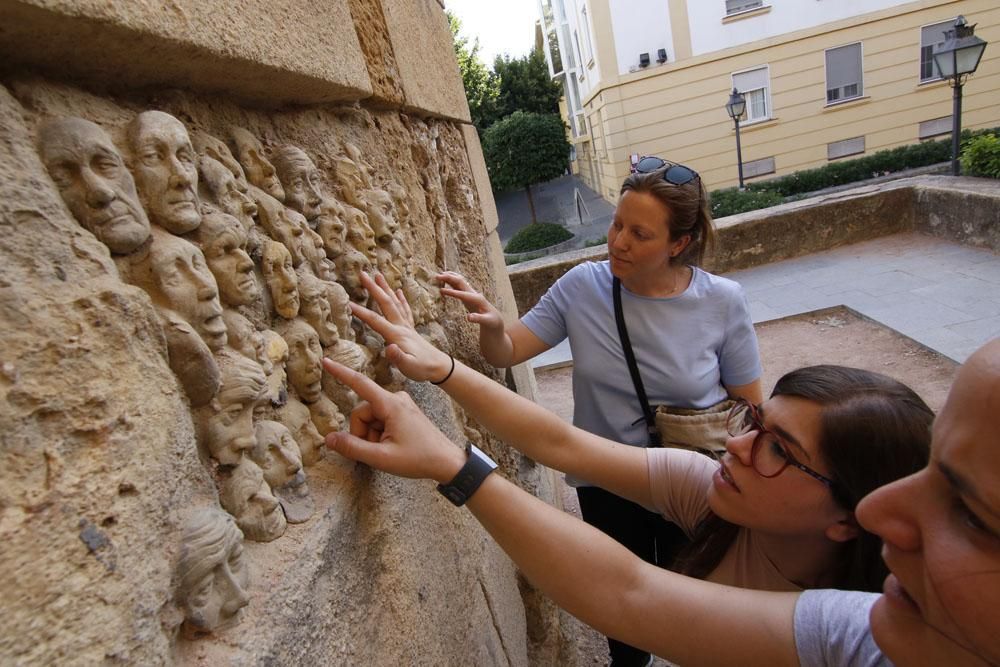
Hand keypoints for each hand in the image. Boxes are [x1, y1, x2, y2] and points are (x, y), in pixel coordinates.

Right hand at [321, 358, 463, 482]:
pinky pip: (380, 419)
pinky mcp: (402, 411)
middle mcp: (395, 398)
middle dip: (362, 432)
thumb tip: (329, 438)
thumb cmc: (418, 459)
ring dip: (371, 435)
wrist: (446, 461)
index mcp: (391, 404)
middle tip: (376, 451)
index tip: (326, 361)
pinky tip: (392, 445)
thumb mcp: (382, 458)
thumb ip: (353, 447)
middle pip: (362, 411)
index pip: (360, 384)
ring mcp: (400, 404)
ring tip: (388, 449)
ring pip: (370, 418)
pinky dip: (379, 434)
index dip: (340, 373)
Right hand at [351, 271, 452, 382]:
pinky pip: (405, 309)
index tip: (347, 303)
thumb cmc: (422, 369)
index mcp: (396, 334)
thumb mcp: (408, 366)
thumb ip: (397, 357)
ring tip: (378, 275)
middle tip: (363, 273)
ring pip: (394, 302)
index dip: (360, 312)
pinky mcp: (411, 329)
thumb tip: (388, 348)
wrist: (440, 367)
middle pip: (385, 302)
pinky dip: (401, 299)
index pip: (375, 320)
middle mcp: (401, 326)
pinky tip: (398, 291)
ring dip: (385, 288)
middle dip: (373, 288)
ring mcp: (407, 326)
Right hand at [436, 271, 504, 332]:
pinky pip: (458, 285)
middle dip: (449, 278)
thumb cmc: (490, 321)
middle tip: (437, 276)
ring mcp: (470, 292)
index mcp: (477, 299)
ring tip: (438, 275)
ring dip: (449, 277)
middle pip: (460, 282)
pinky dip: (451, 281)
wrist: (494, 318)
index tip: (441, 290)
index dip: (452, 292)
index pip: (463, 294)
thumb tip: (468, 317)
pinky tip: (444, 280)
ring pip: (459, 281)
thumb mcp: (486, 321)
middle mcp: (473, 293)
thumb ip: (478, 319)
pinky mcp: (467, 294)